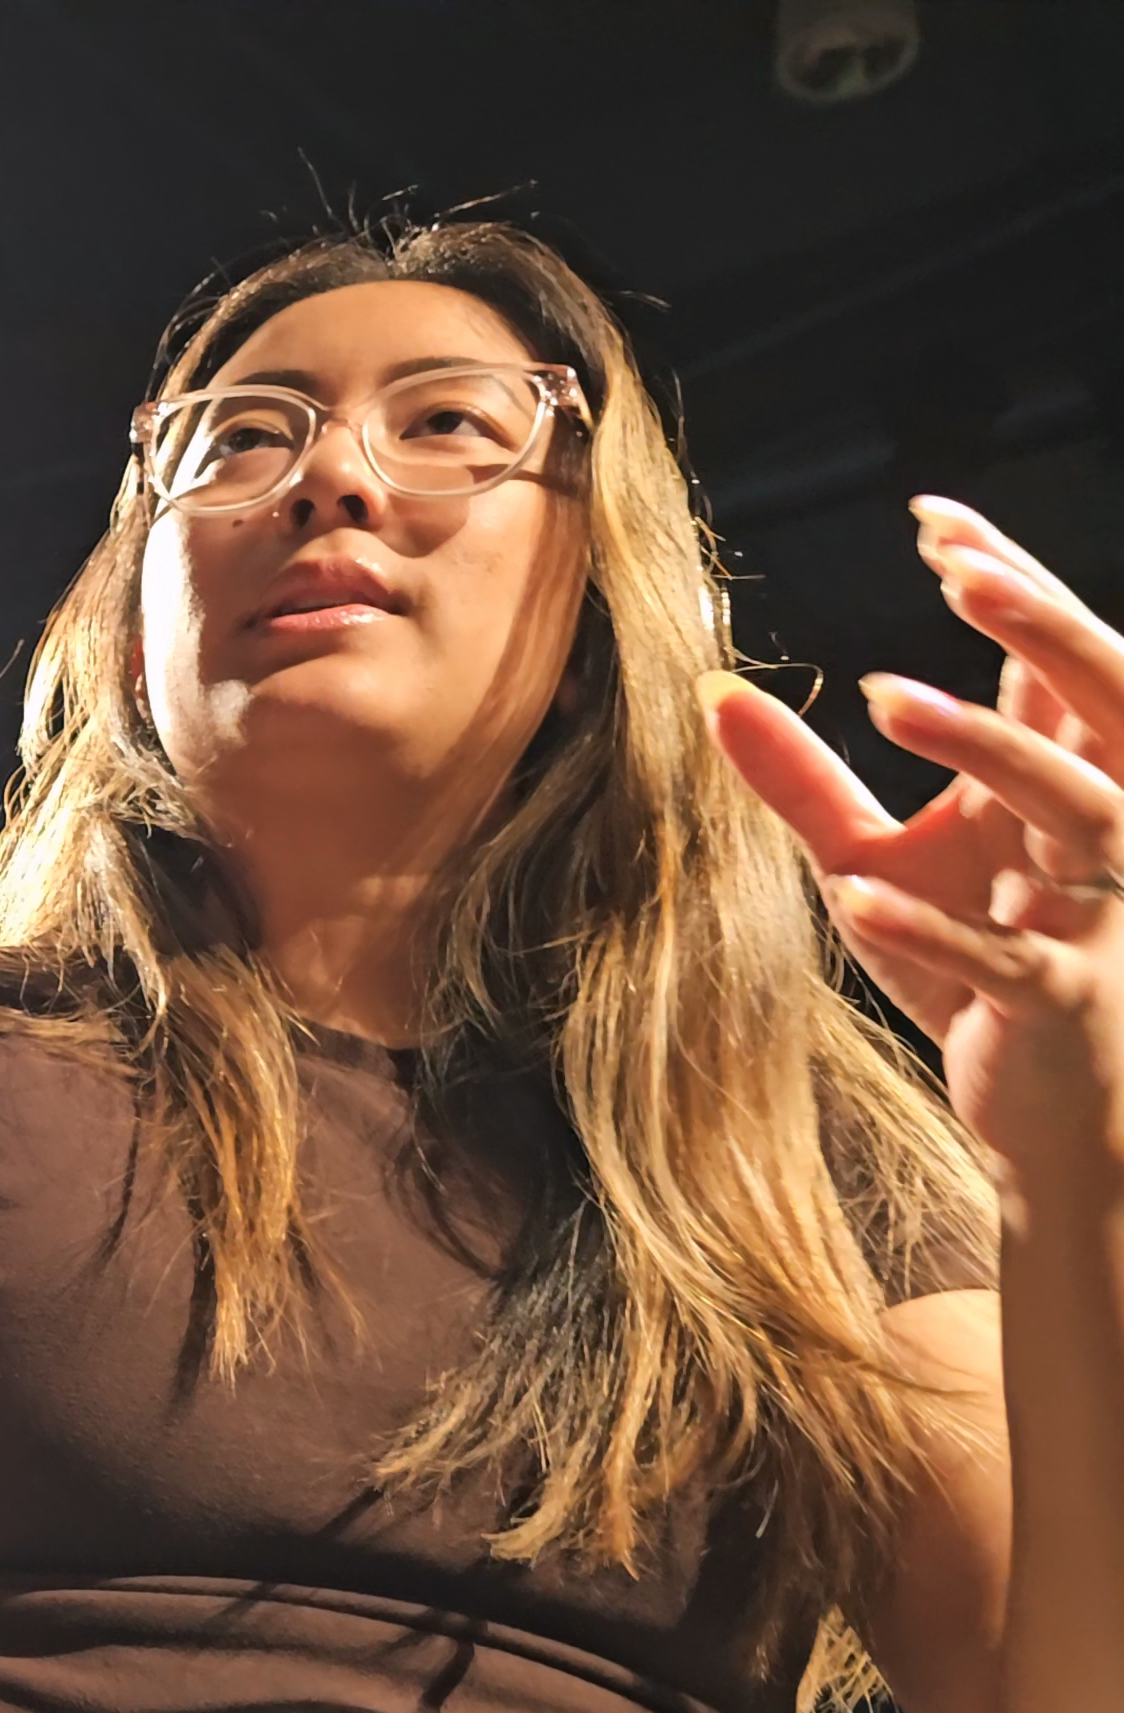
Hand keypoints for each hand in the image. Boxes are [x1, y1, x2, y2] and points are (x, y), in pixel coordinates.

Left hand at [707, 497, 1123, 1189]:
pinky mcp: (1058, 1003)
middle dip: (1042, 629)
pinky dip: (937, 931)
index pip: (1054, 659)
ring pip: (1080, 810)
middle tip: (956, 569)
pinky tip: (860, 898)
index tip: (933, 518)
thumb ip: (799, 776)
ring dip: (987, 753)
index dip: (1010, 581)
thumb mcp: (868, 859)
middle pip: (1108, 700)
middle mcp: (1100, 829)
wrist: (1044, 1113)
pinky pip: (1009, 960)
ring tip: (888, 698)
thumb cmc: (969, 966)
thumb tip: (711, 689)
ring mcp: (1095, 917)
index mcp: (1063, 782)